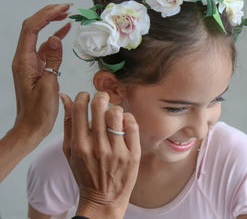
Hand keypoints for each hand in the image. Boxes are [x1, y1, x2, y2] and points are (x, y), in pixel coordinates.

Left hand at [0, 4, 70, 181]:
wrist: (32, 126)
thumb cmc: (39, 110)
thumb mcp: (48, 85)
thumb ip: (51, 60)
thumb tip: (54, 38)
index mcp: (23, 61)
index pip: (31, 29)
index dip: (46, 15)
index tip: (63, 9)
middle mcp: (24, 58)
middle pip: (32, 28)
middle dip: (48, 14)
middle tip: (66, 7)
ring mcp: (30, 62)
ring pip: (38, 36)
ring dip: (51, 23)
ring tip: (66, 14)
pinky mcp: (37, 68)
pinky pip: (44, 47)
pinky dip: (54, 38)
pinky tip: (64, 32)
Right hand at [61, 91, 140, 218]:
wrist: (104, 200)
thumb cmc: (85, 173)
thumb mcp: (70, 151)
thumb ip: (68, 123)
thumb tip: (65, 97)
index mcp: (79, 145)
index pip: (80, 107)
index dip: (83, 96)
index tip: (86, 98)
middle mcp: (98, 147)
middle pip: (100, 105)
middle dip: (100, 96)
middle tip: (102, 99)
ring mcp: (117, 151)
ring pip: (117, 113)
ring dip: (115, 108)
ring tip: (114, 115)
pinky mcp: (133, 154)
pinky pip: (133, 125)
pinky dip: (128, 119)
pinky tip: (124, 123)